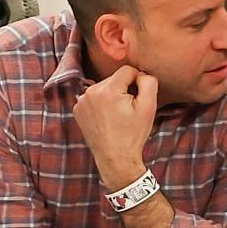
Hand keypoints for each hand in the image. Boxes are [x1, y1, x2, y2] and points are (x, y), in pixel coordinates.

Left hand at [73, 64, 157, 189]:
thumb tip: (140, 73)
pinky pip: (94, 97)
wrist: (114, 157)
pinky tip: (107, 117)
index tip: (138, 97)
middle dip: (124, 89)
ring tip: (117, 114)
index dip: (138, 81)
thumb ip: (148, 82)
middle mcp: (90, 92)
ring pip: (104, 87)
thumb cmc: (133, 133)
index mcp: (108, 90)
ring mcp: (81, 101)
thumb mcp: (149, 106)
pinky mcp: (77, 109)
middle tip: (128, 109)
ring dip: (112, 95)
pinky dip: (101, 103)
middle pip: (114, 78)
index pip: (127, 70)